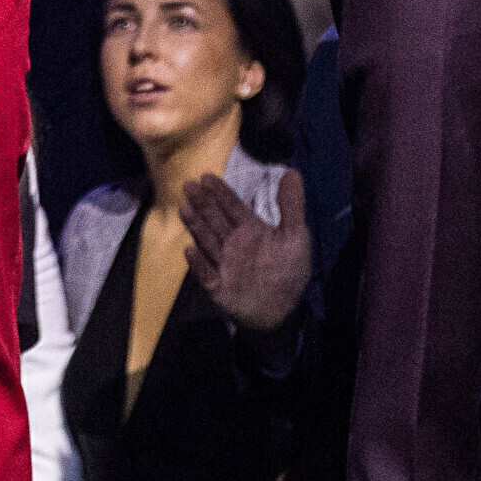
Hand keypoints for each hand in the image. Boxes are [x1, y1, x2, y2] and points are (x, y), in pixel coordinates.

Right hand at [182, 167, 309, 333]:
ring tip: (184, 208)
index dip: (220, 192)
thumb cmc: (289, 270)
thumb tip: (291, 170)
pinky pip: (206, 273)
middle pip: (214, 219)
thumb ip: (292, 205)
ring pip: (207, 240)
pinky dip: (198, 263)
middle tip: (188, 185)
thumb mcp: (296, 235)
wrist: (283, 310)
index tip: (206, 175)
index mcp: (249, 229)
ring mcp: (224, 264)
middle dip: (202, 202)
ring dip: (196, 225)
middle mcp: (233, 243)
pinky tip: (189, 250)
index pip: (232, 206)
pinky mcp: (218, 286)